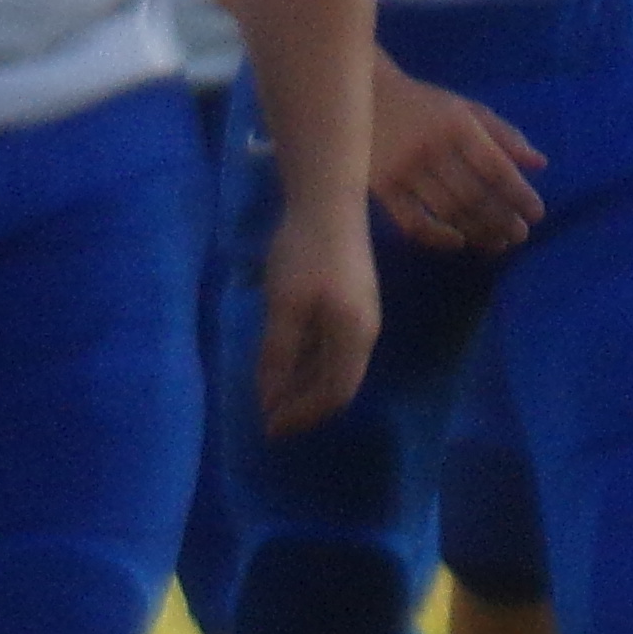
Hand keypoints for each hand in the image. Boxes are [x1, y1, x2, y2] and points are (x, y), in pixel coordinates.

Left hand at [251, 186, 383, 435]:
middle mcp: (363, 333)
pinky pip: (329, 347)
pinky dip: (307, 364)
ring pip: (332, 366)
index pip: (334, 393)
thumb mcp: (284, 306)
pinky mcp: (348, 303)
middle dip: (304, 406)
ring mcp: (358, 318)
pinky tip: (284, 368)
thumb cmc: (305, 255)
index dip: (304, 415)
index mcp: (354, 338)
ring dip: (304, 386)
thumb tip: (270, 396)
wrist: (328, 205)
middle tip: (269, 422)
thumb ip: (279, 352)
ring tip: (273, 400)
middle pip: (336, 384)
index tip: (272, 429)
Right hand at [369, 59, 544, 252]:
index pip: (497, 168)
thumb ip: (504, 134)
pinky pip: (412, 221)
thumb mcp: (466, 108)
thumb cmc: (422, 104)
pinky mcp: (380, 186)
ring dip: (478, 232)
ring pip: (448, 212)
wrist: (359, 95)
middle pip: (475, 196)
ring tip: (497, 243)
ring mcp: (403, 169)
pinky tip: (457, 241)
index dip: (520, 195)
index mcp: (457, 126)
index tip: (536, 213)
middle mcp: (431, 148)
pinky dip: (438, 237)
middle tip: (520, 234)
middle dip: (503, 220)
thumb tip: (539, 164)